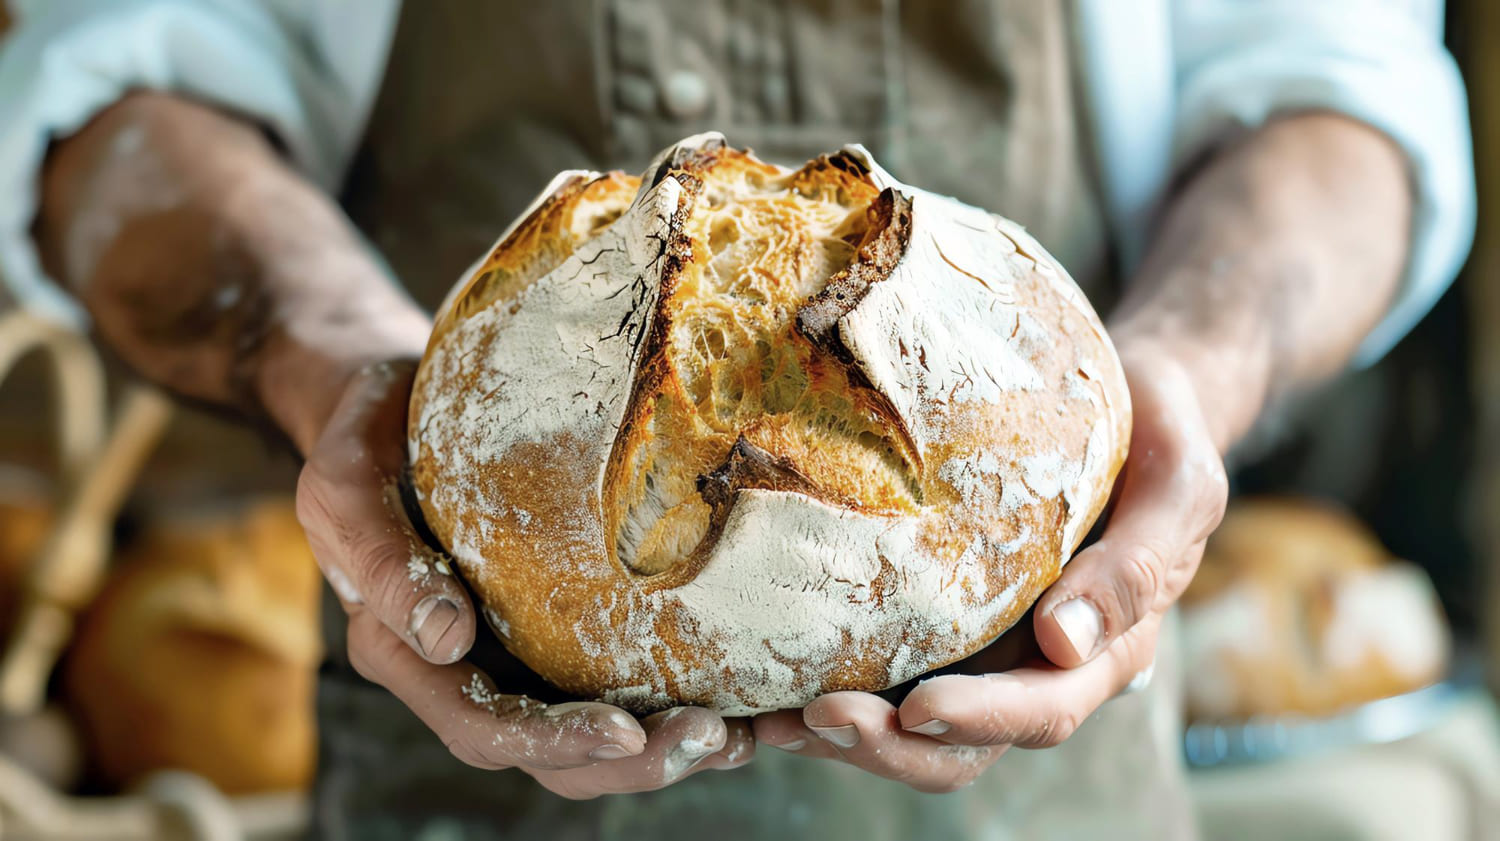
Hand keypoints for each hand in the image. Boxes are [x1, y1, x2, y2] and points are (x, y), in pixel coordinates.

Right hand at [295, 361, 752, 798]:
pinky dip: (673, 695)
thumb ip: (380, 563)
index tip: (624, 733)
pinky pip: (620, 676)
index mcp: (408, 656)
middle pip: (553, 756)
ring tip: (738, 737)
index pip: (484, 728)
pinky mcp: (562, 622)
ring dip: (665, 747)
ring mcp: (520, 651)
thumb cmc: (363, 437)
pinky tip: (737, 694)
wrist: (391, 400)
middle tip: (712, 739)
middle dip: (633, 761)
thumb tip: (445, 639)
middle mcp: (469, 671)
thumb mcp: (343, 486)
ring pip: (594, 733)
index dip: (554, 743)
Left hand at [752, 346, 1225, 791]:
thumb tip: (1066, 644)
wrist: (1136, 397)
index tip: (920, 709)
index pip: (1043, 707)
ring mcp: (983, 646)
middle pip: (961, 742)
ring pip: (912, 723)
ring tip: (772, 720)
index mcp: (1105, 649)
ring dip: (846, 734)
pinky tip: (769, 684)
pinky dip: (830, 681)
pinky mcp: (940, 615)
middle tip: (814, 719)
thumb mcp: (1179, 487)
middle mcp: (1037, 664)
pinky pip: (885, 665)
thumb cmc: (1162, 432)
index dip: (982, 719)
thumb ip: (1137, 565)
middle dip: (889, 745)